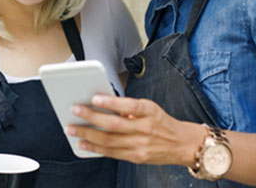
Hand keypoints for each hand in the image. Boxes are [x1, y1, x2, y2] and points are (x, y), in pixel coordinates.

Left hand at [66, 95, 204, 166]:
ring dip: (88, 134)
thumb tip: (102, 104)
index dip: (111, 102)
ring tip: (72, 129)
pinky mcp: (137, 157)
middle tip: (75, 110)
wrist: (182, 144)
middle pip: (114, 124)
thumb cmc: (161, 122)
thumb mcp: (150, 108)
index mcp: (149, 112)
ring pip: (109, 140)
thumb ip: (128, 107)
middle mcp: (145, 129)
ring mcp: (140, 145)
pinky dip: (96, 149)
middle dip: (91, 117)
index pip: (129, 105)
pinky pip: (112, 153)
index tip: (95, 98)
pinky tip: (84, 143)